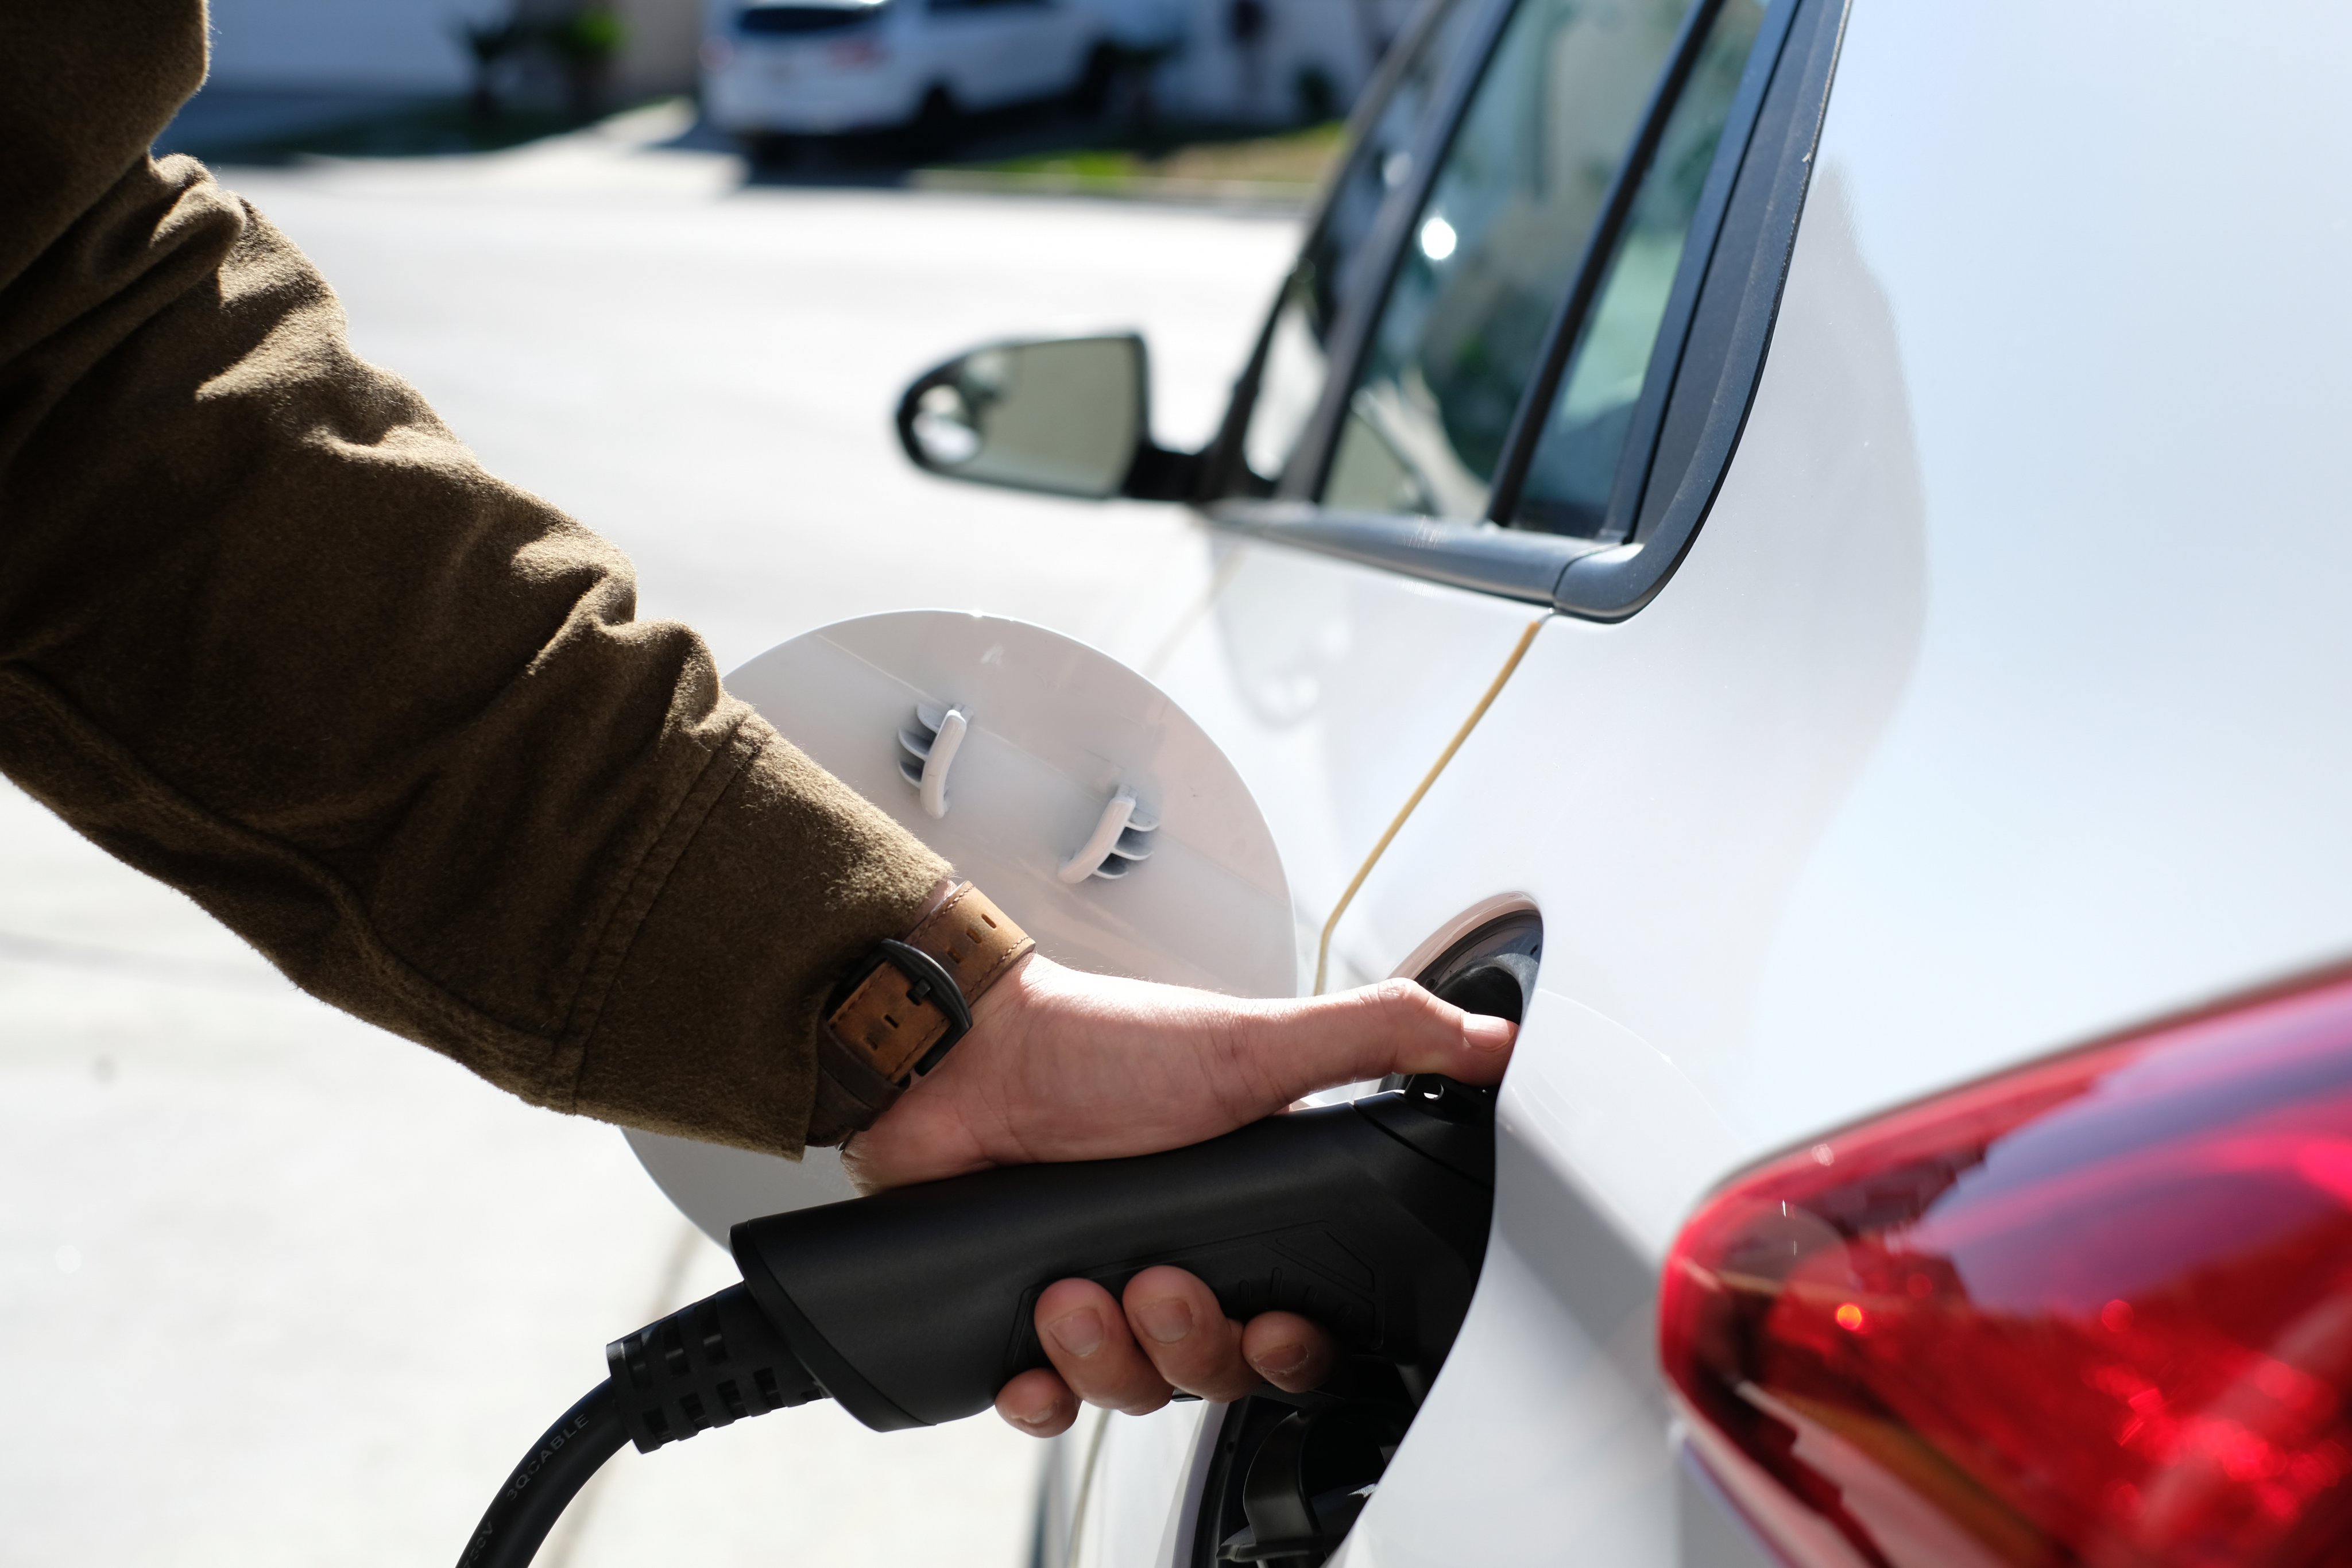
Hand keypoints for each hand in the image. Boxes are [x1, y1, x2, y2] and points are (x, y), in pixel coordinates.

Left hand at [841, 951, 1516, 1436]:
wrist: (960, 1056)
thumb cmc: (1100, 1047)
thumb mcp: (1255, 1042)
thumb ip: (1376, 1040)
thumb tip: (1490, 1038)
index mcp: (1240, 1218)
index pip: (1295, 1329)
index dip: (1294, 1350)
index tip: (1277, 1329)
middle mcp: (1174, 1263)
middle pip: (1215, 1373)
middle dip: (1192, 1344)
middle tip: (1156, 1284)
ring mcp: (1095, 1294)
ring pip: (1132, 1391)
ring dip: (1108, 1358)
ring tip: (1072, 1291)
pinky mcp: (1018, 1317)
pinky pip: (1044, 1405)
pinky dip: (1038, 1397)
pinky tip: (1028, 1365)